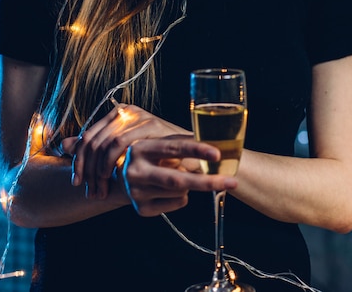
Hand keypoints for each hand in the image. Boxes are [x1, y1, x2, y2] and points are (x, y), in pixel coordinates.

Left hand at [62, 104, 188, 198]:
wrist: (190, 155)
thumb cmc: (155, 156)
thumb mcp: (121, 153)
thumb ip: (95, 147)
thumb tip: (63, 145)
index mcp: (117, 115)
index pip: (88, 137)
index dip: (78, 161)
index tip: (77, 182)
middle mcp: (126, 112)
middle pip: (93, 141)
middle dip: (87, 169)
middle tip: (89, 191)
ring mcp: (139, 117)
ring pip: (105, 145)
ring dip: (99, 171)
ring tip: (101, 190)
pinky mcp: (150, 125)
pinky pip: (122, 145)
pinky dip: (114, 164)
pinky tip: (116, 179)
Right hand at [118, 136, 237, 216]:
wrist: (120, 177)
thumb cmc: (150, 156)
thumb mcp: (160, 145)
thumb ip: (181, 144)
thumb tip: (215, 143)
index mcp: (141, 148)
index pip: (173, 148)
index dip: (196, 150)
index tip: (217, 154)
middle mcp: (135, 170)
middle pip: (178, 179)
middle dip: (207, 181)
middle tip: (231, 182)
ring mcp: (136, 192)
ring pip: (180, 192)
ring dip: (189, 185)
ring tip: (177, 175)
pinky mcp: (141, 209)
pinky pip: (177, 204)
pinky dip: (182, 197)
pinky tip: (170, 190)